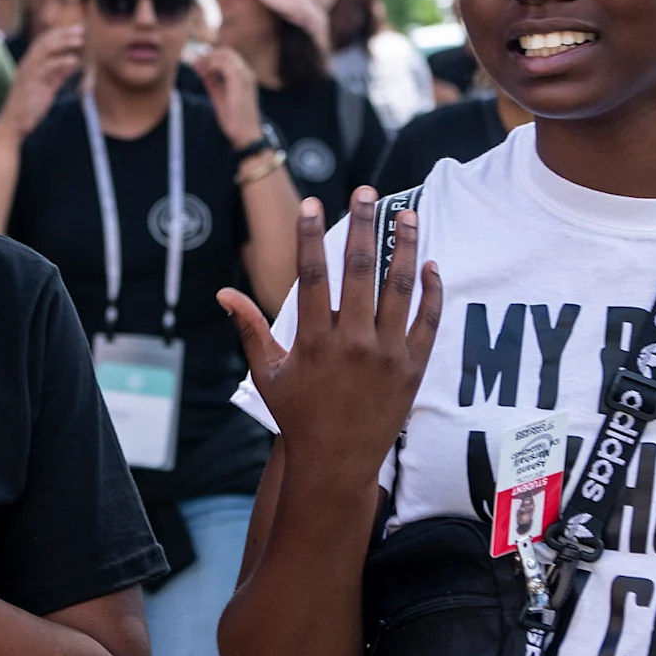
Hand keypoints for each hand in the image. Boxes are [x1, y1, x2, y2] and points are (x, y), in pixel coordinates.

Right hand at [0, 25, 84, 132]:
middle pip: (45, 41)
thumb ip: (58, 75)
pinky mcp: (31, 83)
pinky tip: (74, 61)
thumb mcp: (47, 88)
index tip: (75, 30)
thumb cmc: (30, 107)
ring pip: (45, 50)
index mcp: (30, 64)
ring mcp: (28, 72)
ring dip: (63, 43)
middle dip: (63, 34)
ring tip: (79, 41)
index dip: (60, 34)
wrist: (14, 124)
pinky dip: (61, 62)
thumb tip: (72, 63)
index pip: (44, 42)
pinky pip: (47, 67)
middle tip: (80, 30)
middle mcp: (27, 64)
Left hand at [196, 46, 264, 148]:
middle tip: (194, 64)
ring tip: (197, 69)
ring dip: (207, 59)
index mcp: (243, 75)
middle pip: (226, 52)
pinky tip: (202, 73)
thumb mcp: (220, 97)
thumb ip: (212, 83)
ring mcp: (244, 76)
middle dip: (207, 55)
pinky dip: (210, 65)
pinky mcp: (240, 81)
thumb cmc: (235, 119)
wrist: (246, 134)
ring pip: (225, 54)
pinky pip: (224, 64)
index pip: (227, 56)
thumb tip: (201, 71)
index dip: (210, 56)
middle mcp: (246, 72)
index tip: (196, 63)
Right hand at [220, 187, 443, 486]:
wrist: (337, 463)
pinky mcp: (412, 368)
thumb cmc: (298, 416)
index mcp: (314, 341)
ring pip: (400, 288)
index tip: (313, 203)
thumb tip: (224, 293)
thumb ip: (249, 328)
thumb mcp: (268, 373)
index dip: (310, 235)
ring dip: (405, 247)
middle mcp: (353, 343)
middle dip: (363, 225)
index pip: (312, 275)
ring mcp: (387, 355)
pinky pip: (428, 321)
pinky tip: (430, 264)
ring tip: (408, 214)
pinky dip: (431, 291)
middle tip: (367, 192)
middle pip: (360, 271)